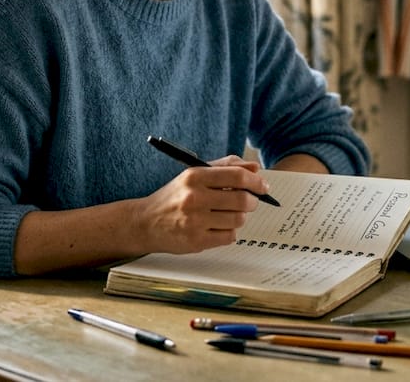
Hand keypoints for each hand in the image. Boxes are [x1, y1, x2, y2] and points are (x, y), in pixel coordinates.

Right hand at [135, 156, 265, 253]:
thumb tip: (255, 167)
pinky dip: (229, 232)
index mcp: (195, 176)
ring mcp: (195, 221)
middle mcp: (194, 197)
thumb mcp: (194, 174)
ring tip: (228, 214)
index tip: (263, 186)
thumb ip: (225, 167)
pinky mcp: (196, 241)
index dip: (256, 181)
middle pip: (242, 199)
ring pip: (238, 219)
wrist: (146, 222)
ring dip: (239, 217)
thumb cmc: (174, 197)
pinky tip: (217, 227)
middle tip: (249, 202)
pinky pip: (229, 236)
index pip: (236, 175)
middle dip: (252, 201)